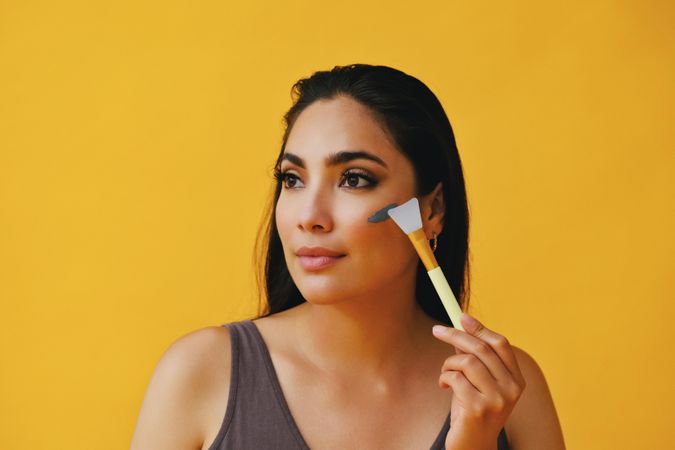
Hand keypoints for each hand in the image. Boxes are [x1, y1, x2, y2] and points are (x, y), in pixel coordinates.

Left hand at [432, 313, 525, 449]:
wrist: (472, 447)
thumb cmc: (472, 411)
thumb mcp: (476, 382)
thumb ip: (473, 358)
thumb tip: (462, 328)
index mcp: (516, 380)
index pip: (500, 344)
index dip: (480, 328)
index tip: (462, 317)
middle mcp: (511, 389)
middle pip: (481, 349)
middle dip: (455, 335)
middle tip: (437, 330)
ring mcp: (496, 400)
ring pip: (467, 362)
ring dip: (448, 363)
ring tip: (444, 374)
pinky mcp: (477, 408)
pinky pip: (455, 378)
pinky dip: (444, 377)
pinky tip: (444, 386)